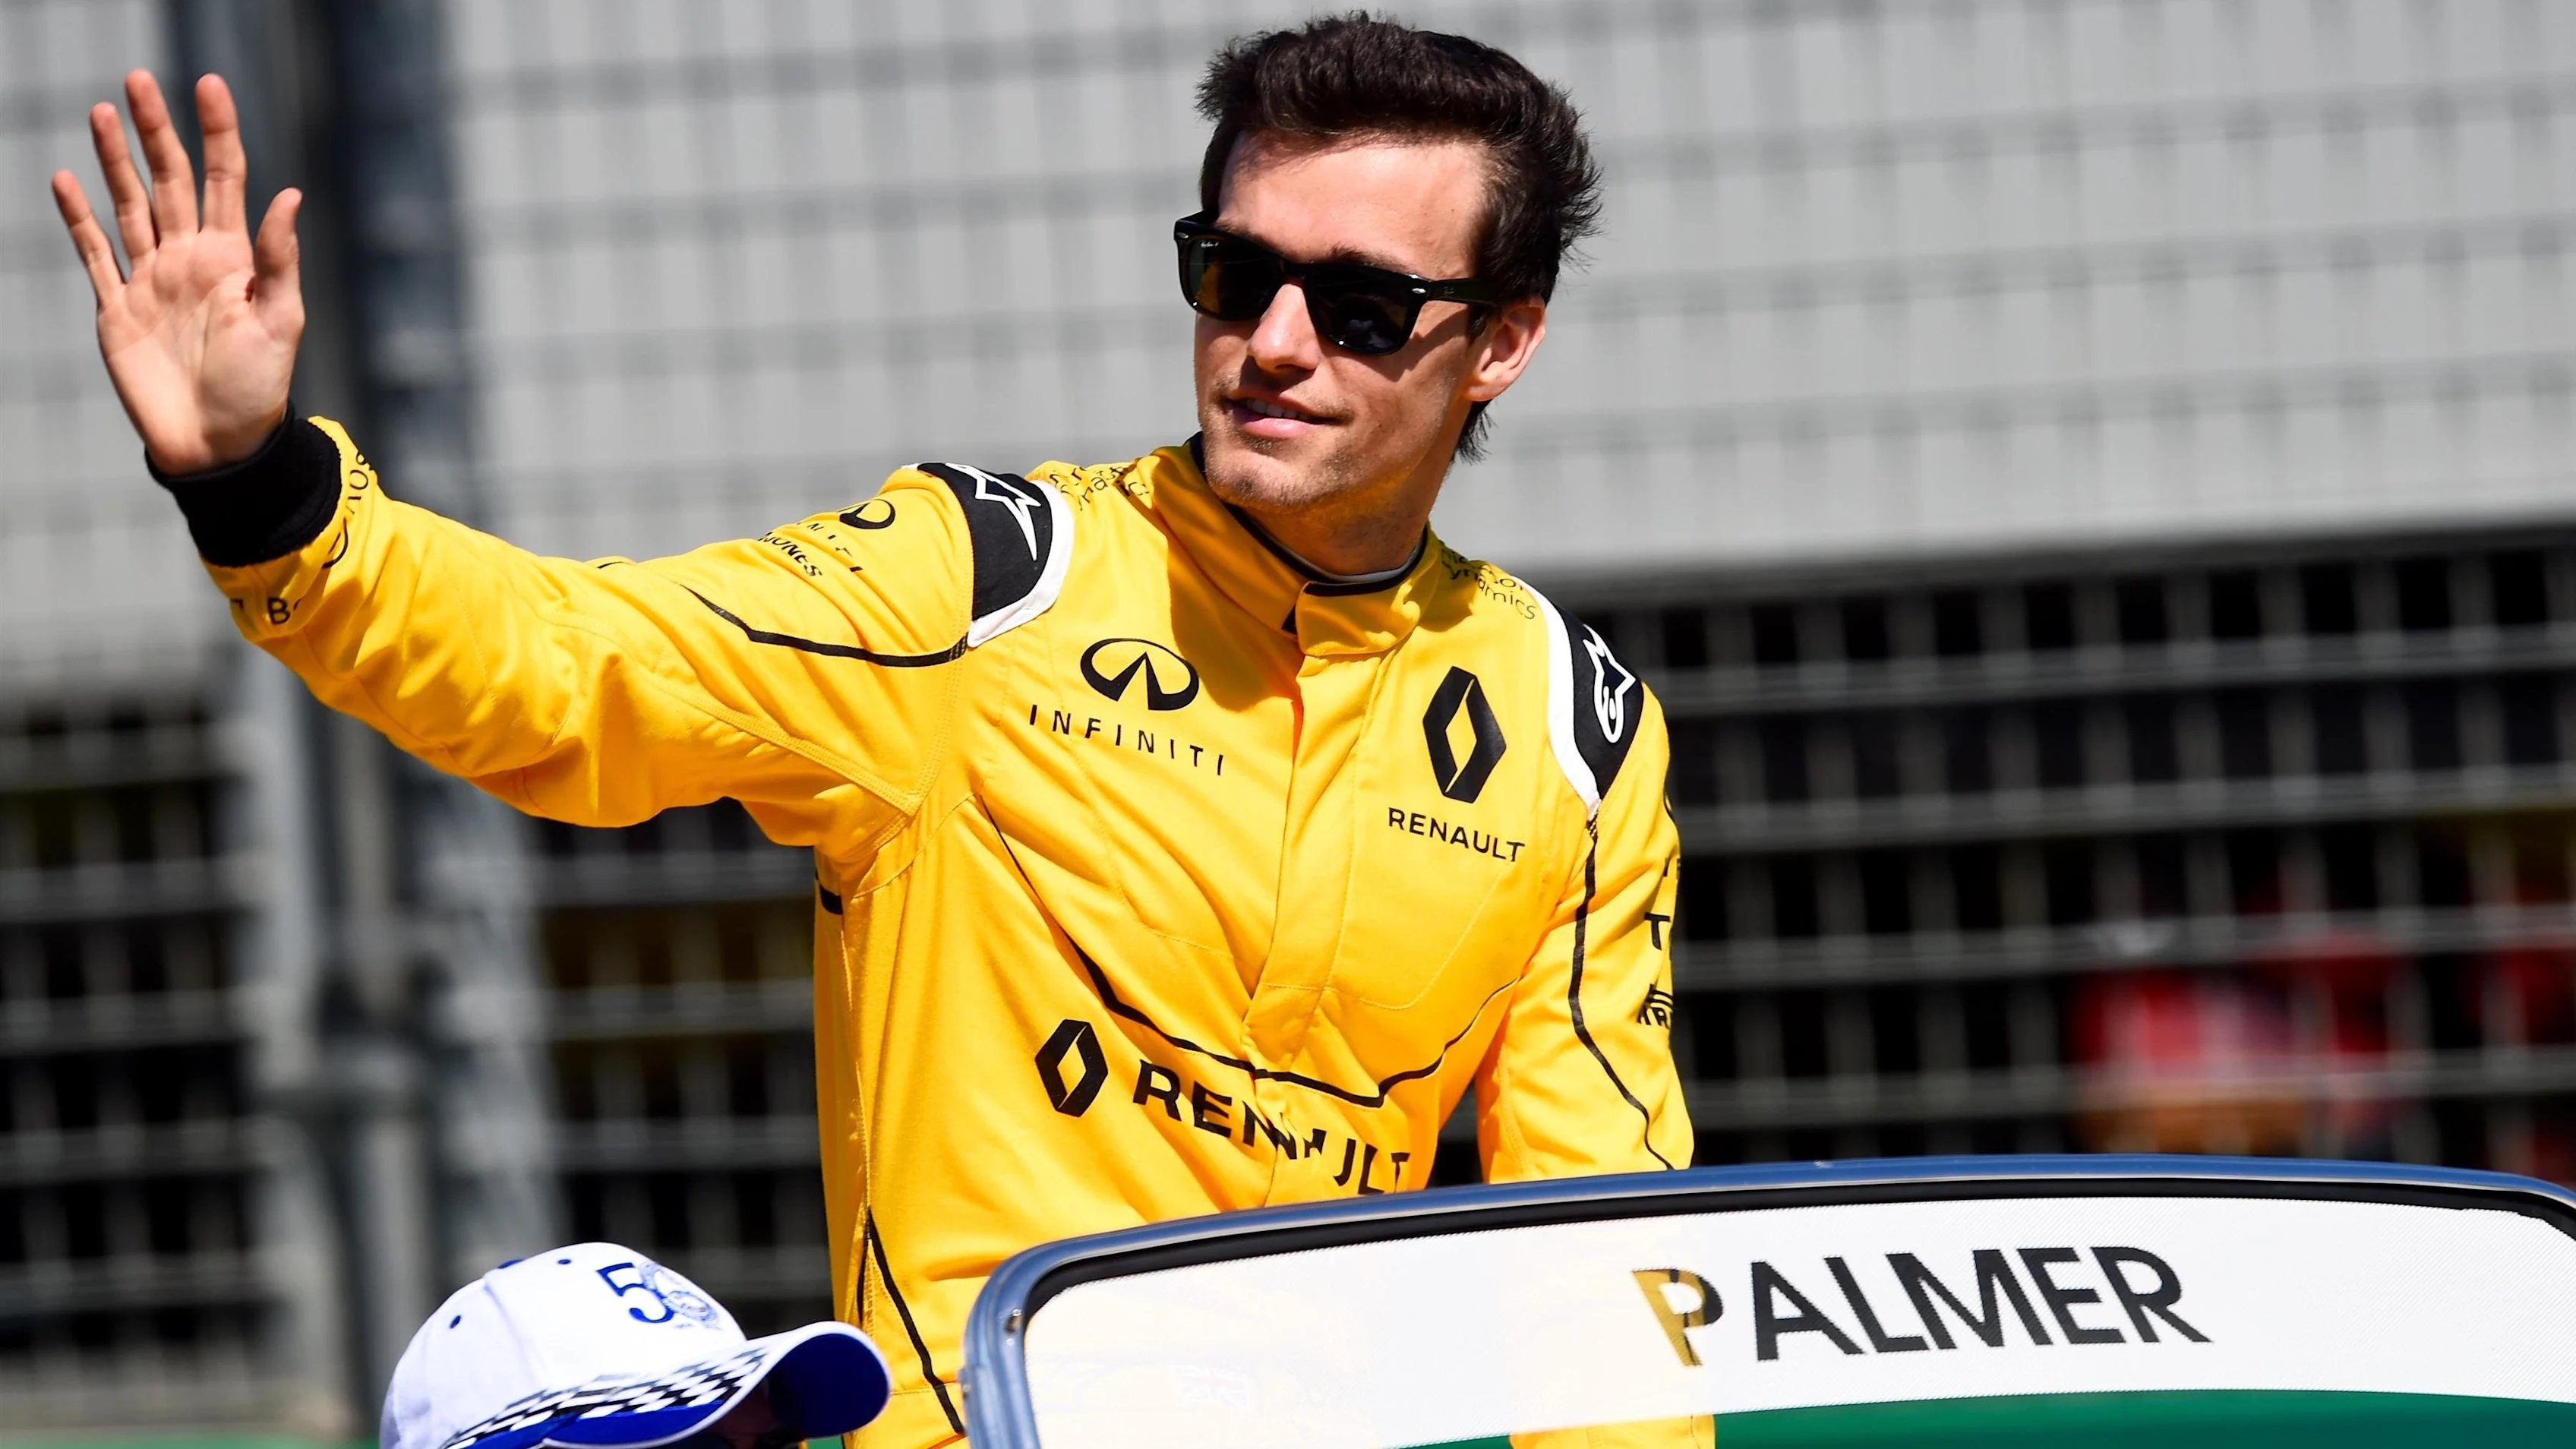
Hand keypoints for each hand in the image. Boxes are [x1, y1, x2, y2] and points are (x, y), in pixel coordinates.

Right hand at [51, 70, 302, 474]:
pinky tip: (65, 180)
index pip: (224, 178)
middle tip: (137, 80)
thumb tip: (291, 193)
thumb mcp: (281, 320)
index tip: (209, 84)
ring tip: (101, 112)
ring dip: (114, 160)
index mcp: (233, 257)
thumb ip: (279, 258)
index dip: (218, 131)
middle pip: (168, 179)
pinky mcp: (117, 308)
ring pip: (129, 205)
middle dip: (155, 130)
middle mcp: (189, 258)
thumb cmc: (259, 387)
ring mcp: (151, 279)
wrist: (217, 443)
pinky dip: (78, 218)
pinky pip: (94, 253)